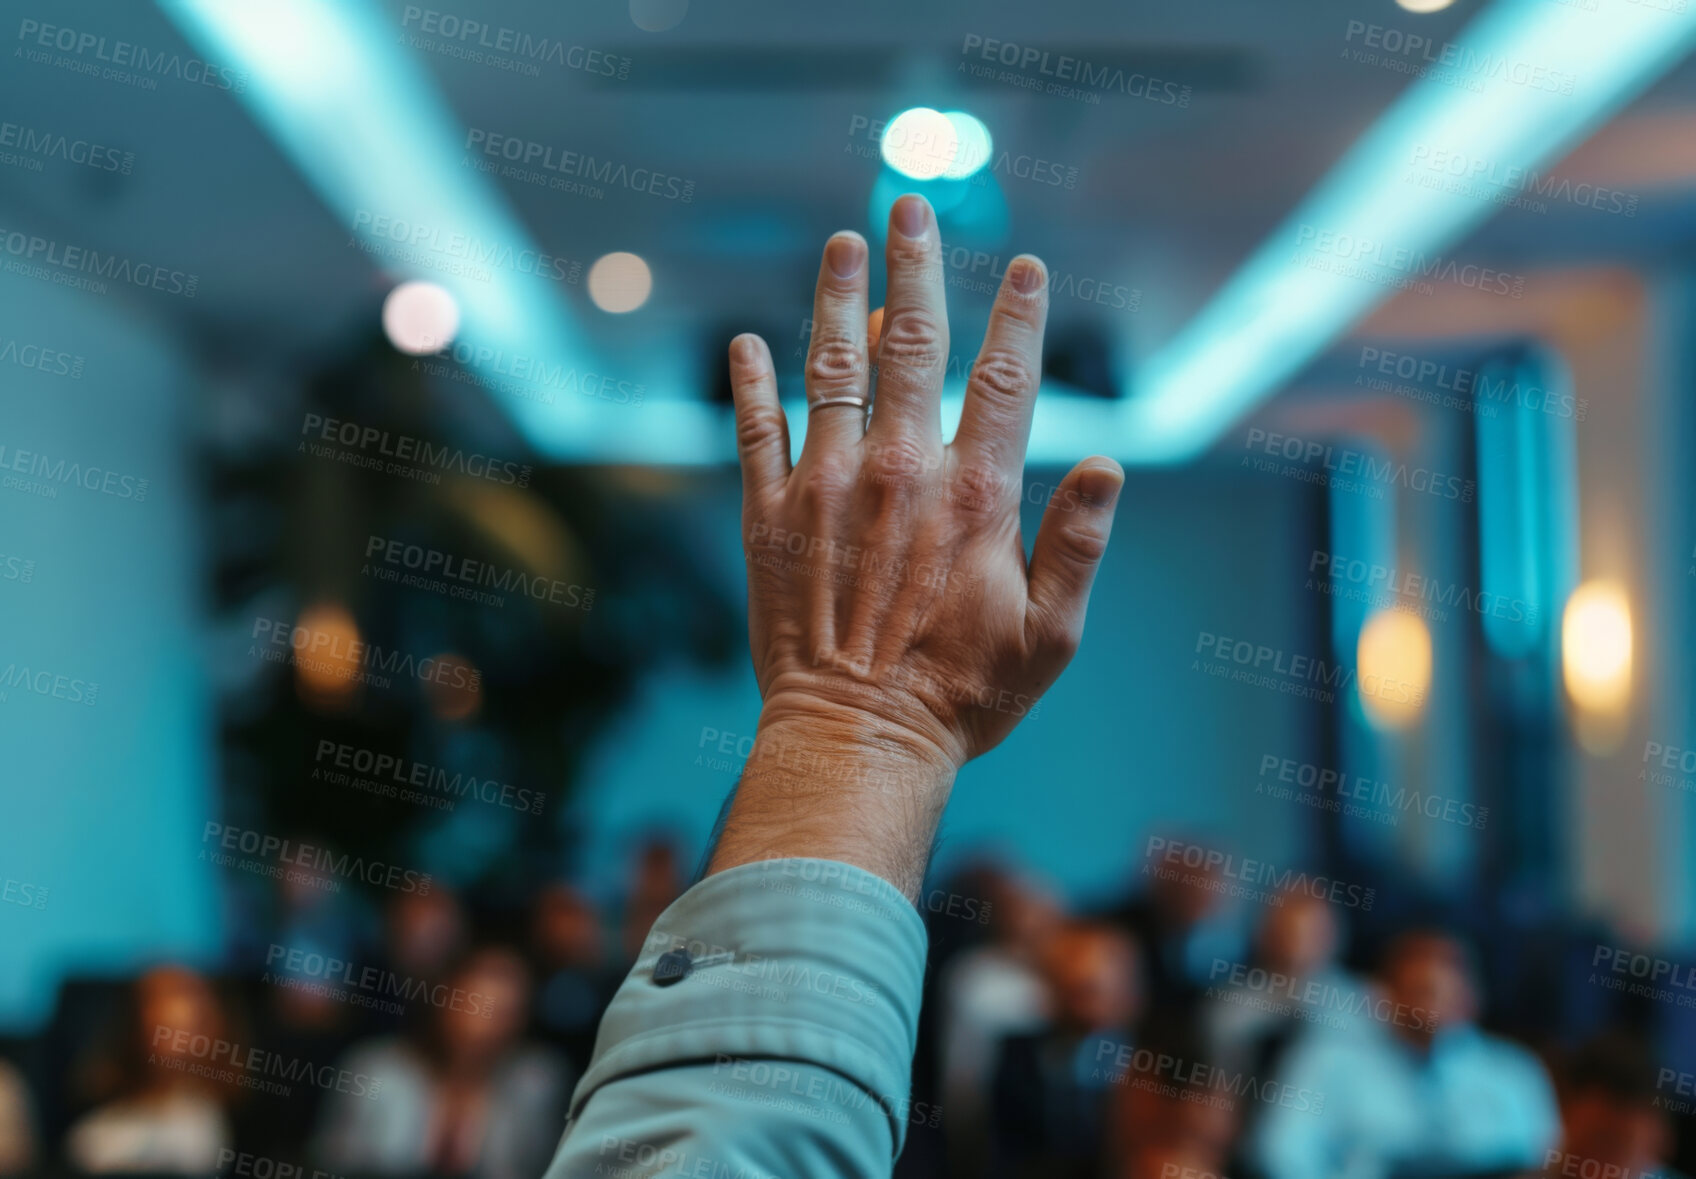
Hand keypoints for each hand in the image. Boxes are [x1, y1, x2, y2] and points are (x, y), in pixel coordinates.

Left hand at [708, 193, 1122, 897]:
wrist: (855, 742)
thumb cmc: (963, 699)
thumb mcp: (1051, 637)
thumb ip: (1079, 547)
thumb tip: (1109, 466)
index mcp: (974, 496)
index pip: (1005, 379)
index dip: (1020, 315)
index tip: (1027, 265)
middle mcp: (898, 472)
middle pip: (911, 345)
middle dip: (915, 267)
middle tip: (908, 207)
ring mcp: (825, 488)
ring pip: (831, 368)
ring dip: (836, 298)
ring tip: (840, 243)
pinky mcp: (768, 518)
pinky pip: (753, 433)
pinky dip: (749, 384)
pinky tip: (745, 343)